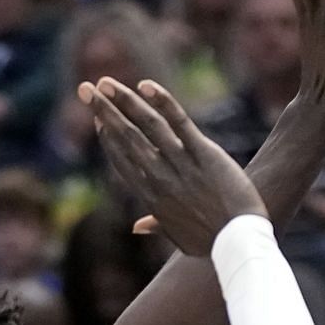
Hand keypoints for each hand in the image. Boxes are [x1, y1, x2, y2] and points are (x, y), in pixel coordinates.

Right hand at [81, 77, 265, 256]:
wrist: (240, 240)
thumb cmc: (212, 241)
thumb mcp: (180, 238)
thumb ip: (157, 225)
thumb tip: (137, 226)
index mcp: (152, 197)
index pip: (122, 161)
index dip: (107, 138)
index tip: (98, 119)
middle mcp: (161, 178)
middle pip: (126, 139)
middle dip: (103, 112)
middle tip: (85, 89)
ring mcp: (182, 164)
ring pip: (147, 126)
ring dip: (124, 102)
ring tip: (105, 83)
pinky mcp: (204, 154)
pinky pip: (180, 123)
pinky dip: (163, 102)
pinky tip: (145, 86)